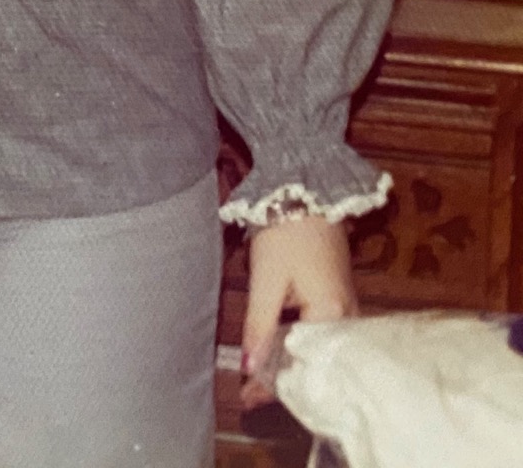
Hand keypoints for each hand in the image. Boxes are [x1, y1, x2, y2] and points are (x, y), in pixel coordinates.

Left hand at [241, 215, 356, 406]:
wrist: (306, 195)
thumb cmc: (287, 235)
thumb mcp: (267, 281)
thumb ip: (259, 326)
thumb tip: (249, 368)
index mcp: (333, 317)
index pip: (303, 365)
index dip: (272, 384)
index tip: (245, 399)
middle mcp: (348, 319)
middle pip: (314, 361)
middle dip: (281, 380)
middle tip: (248, 395)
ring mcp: (346, 309)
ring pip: (315, 349)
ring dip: (288, 363)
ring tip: (257, 381)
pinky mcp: (337, 299)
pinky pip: (319, 334)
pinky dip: (297, 346)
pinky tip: (278, 353)